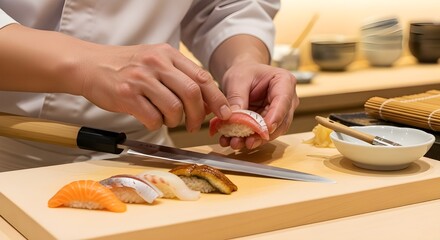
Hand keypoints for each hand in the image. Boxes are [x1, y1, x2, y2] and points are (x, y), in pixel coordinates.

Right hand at [78, 43, 231, 131]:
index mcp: (167, 54)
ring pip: (174, 108)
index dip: (217, 98)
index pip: (202, 77)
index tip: (224, 112)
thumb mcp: (155, 61)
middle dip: (198, 115)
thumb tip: (206, 101)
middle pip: (192, 93)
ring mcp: (141, 79)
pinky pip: (153, 118)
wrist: (90, 65)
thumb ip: (180, 76)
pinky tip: (150, 119)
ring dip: (175, 121)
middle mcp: (156, 63)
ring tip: (167, 120)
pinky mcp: (127, 95)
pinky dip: (157, 124)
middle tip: (195, 125)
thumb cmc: (125, 66)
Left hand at [218, 62, 298, 149]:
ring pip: (272, 132)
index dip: (275, 118)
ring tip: (236, 143)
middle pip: (281, 122)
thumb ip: (237, 97)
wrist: (243, 75)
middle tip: (247, 142)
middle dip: (262, 134)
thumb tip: (234, 117)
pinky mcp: (270, 123)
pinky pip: (262, 134)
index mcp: (284, 82)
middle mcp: (287, 100)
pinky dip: (248, 139)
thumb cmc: (244, 72)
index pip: (283, 102)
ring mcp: (280, 113)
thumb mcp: (237, 79)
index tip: (264, 129)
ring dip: (254, 140)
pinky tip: (234, 141)